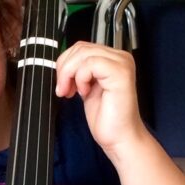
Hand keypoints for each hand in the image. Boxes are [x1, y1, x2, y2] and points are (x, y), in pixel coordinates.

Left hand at [55, 42, 145, 156]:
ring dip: (70, 74)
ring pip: (83, 53)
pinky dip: (81, 78)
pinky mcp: (120, 73)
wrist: (118, 138)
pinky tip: (84, 92)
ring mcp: (121, 63)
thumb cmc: (106, 119)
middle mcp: (120, 58)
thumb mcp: (86, 88)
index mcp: (112, 60)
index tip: (63, 85)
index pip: (81, 47)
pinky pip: (90, 64)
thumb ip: (79, 73)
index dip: (66, 64)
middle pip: (80, 47)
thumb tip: (63, 64)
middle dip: (64, 69)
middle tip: (63, 90)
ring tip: (71, 92)